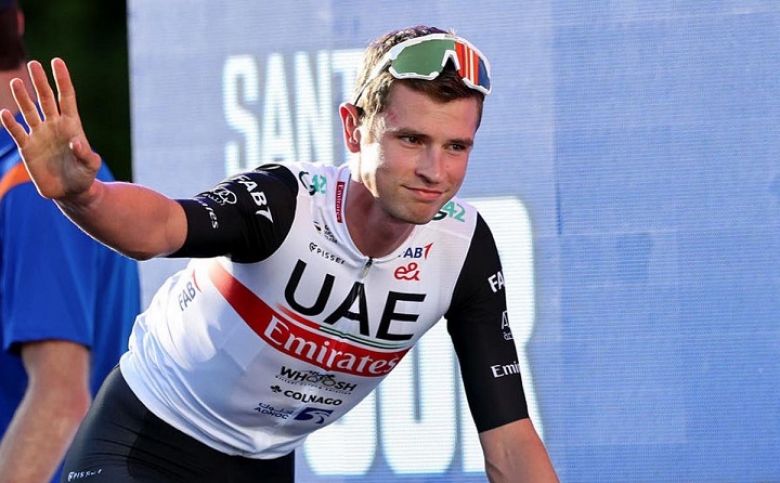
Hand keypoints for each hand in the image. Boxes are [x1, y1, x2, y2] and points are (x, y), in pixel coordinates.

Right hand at [0, 58, 99, 199]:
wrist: (70, 192)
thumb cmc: (84, 176)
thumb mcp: (91, 165)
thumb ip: (86, 154)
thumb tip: (75, 141)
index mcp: (72, 124)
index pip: (66, 96)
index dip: (62, 79)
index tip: (57, 61)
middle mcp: (54, 125)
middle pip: (45, 98)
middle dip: (40, 81)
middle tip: (33, 64)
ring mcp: (39, 134)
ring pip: (29, 111)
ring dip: (22, 97)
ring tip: (16, 82)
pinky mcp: (27, 147)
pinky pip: (17, 132)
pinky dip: (10, 123)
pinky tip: (4, 113)